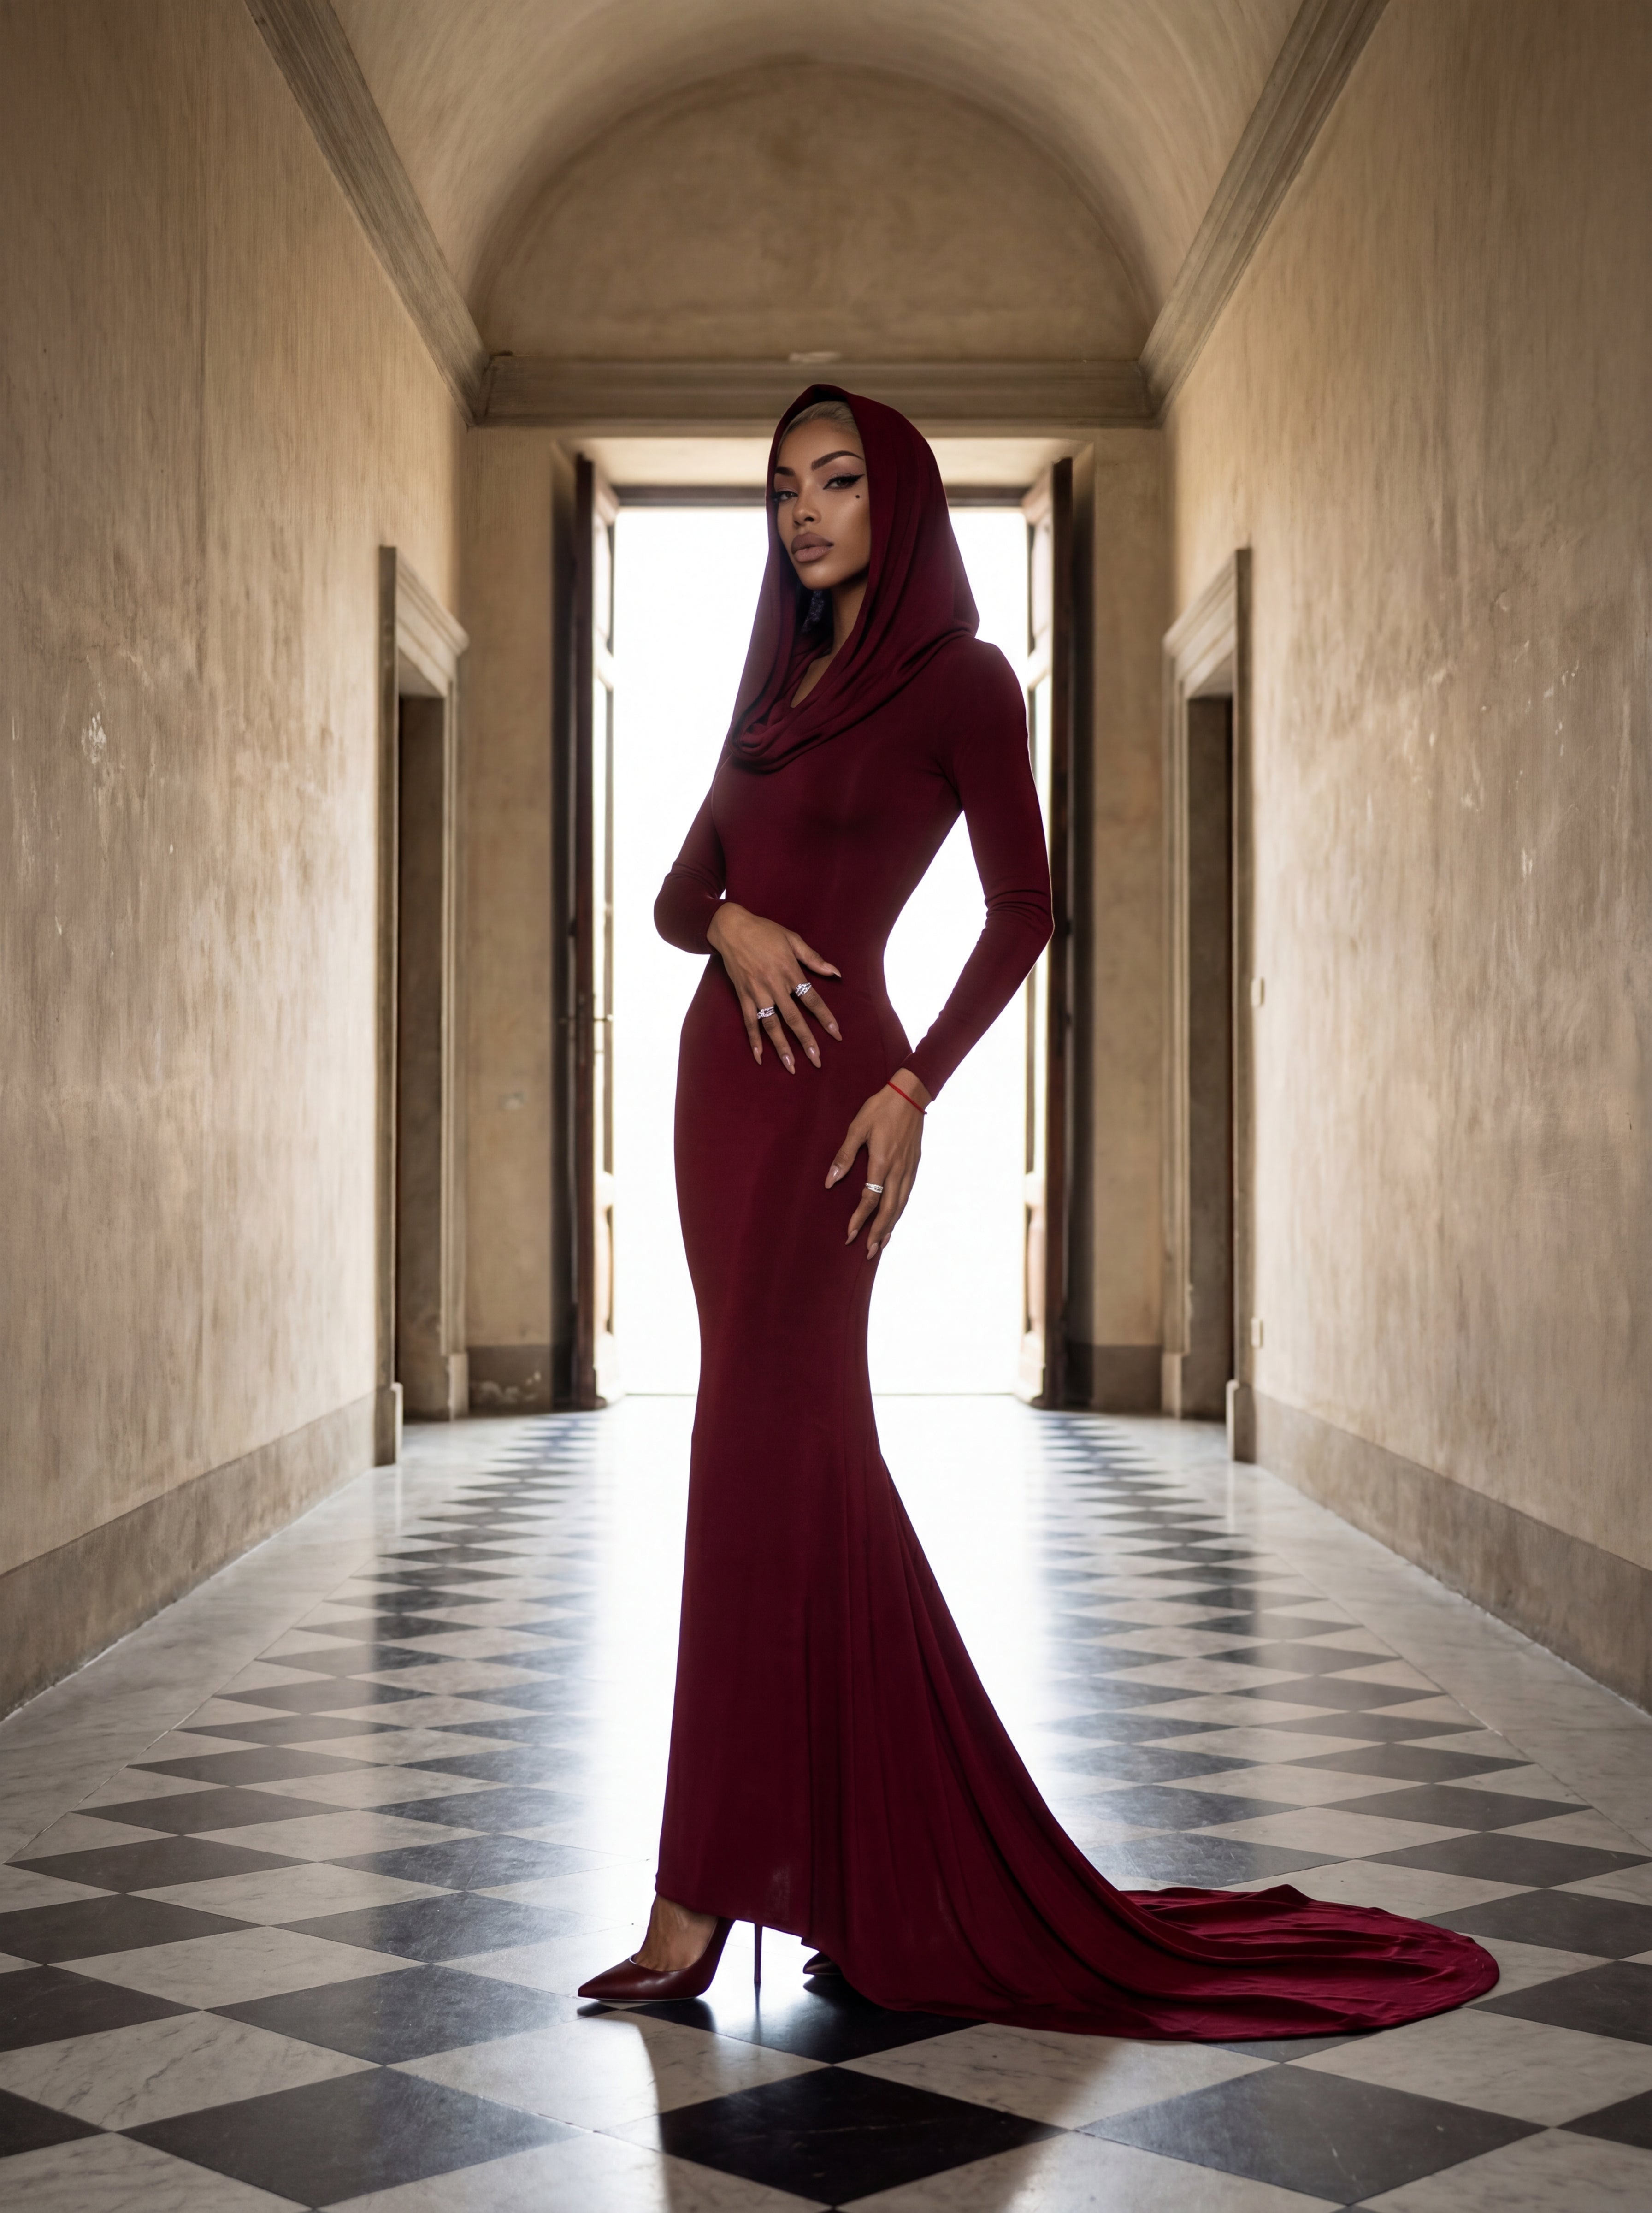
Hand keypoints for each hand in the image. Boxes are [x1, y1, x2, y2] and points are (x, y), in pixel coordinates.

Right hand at [707, 902, 841, 1072]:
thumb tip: (836, 973)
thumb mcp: (792, 939)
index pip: (812, 1000)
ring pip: (772, 1025)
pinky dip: (753, 1039)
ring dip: (781, 1047)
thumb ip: (814, 959)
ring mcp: (757, 992)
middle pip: (794, 1018)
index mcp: (790, 971)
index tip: (836, 1034)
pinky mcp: (743, 995)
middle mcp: (774, 986)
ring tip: (791, 1066)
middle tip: (817, 1061)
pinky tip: (759, 1056)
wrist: (732, 927)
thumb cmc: (765, 931)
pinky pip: (749, 1022)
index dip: (825, 1018)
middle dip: (806, 1041)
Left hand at [826, 1067, 930, 1255]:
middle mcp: (897, 1170)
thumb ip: (844, 1155)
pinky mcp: (914, 1165)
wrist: (910, 1094)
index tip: (849, 1233)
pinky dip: (900, 1211)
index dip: (859, 1219)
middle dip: (878, 1232)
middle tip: (869, 1252)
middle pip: (889, 1209)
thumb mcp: (857, 1127)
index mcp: (881, 1162)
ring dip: (890, 1226)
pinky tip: (894, 1218)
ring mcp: (908, 1169)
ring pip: (900, 1205)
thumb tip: (830, 1180)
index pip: (870, 1199)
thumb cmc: (880, 1108)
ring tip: (881, 1244)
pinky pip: (907, 1195)